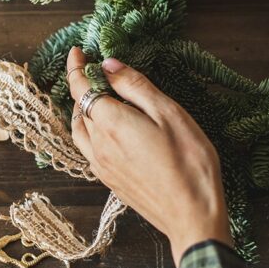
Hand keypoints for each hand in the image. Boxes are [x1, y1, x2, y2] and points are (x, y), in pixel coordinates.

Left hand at [65, 47, 232, 265]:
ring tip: (98, 97)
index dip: (76, 67)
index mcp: (110, 123)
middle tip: (97, 72)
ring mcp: (101, 166)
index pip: (80, 87)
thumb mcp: (169, 113)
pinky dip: (90, 130)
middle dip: (83, 86)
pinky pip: (88, 148)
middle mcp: (97, 145)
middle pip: (79, 108)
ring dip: (83, 110)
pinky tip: (108, 129)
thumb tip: (110, 66)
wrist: (192, 216)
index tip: (78, 51)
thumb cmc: (189, 163)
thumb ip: (135, 86)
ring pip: (79, 130)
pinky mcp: (109, 181)